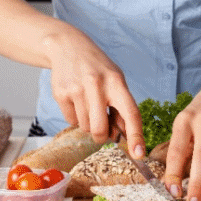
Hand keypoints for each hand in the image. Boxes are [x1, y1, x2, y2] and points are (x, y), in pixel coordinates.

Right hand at [46, 30, 144, 156]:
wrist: (67, 46)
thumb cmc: (97, 68)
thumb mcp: (115, 80)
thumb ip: (121, 106)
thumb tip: (125, 136)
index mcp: (116, 82)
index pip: (131, 113)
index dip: (136, 135)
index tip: (139, 153)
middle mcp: (97, 85)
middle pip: (100, 129)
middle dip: (102, 136)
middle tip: (103, 130)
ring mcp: (77, 89)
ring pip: (85, 127)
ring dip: (88, 124)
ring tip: (88, 104)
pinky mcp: (61, 93)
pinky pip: (71, 121)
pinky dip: (76, 117)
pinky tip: (76, 100)